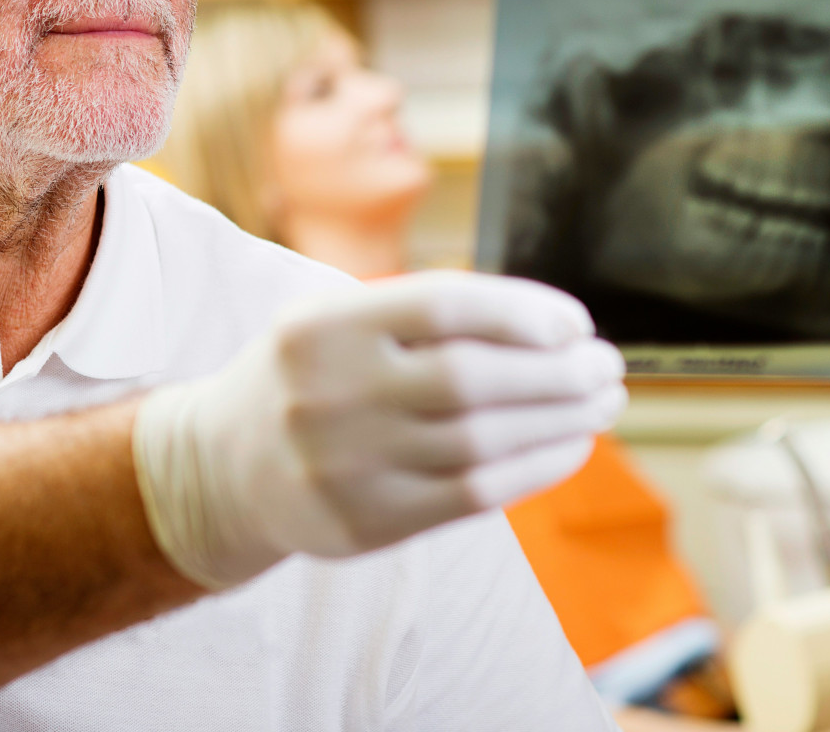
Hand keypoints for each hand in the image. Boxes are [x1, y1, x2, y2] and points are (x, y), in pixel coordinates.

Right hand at [132, 271, 625, 589]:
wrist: (222, 468)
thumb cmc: (310, 375)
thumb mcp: (336, 319)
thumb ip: (422, 314)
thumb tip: (553, 326)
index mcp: (325, 326)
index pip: (443, 307)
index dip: (522, 312)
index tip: (575, 323)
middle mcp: (330, 393)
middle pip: (473, 379)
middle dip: (557, 372)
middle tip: (607, 366)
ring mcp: (345, 465)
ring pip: (482, 440)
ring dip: (560, 420)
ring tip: (602, 403)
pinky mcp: (365, 523)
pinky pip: (472, 494)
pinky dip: (534, 468)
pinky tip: (571, 447)